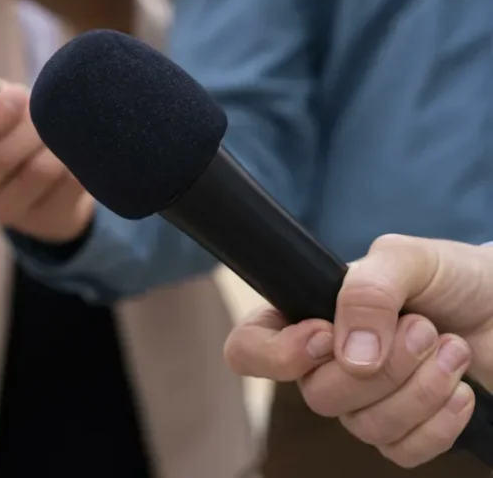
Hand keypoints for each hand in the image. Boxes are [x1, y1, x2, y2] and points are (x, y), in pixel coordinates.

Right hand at [0, 85, 92, 240]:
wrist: (45, 175)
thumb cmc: (16, 128)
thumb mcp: (1, 104)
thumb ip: (0, 96)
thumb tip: (15, 95)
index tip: (19, 96)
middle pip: (3, 157)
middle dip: (34, 126)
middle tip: (50, 111)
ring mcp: (5, 210)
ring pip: (41, 171)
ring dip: (60, 143)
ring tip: (65, 130)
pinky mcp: (42, 221)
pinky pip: (70, 184)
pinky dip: (80, 161)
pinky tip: (77, 154)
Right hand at [224, 234, 492, 468]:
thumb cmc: (451, 275)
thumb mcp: (405, 258)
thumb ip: (367, 293)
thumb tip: (350, 358)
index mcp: (306, 315)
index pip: (248, 349)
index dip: (277, 355)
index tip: (326, 335)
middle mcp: (326, 364)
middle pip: (319, 396)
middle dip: (384, 366)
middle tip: (424, 327)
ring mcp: (365, 402)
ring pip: (365, 427)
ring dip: (420, 387)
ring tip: (451, 346)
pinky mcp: (406, 430)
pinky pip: (402, 452)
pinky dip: (439, 422)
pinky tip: (461, 388)